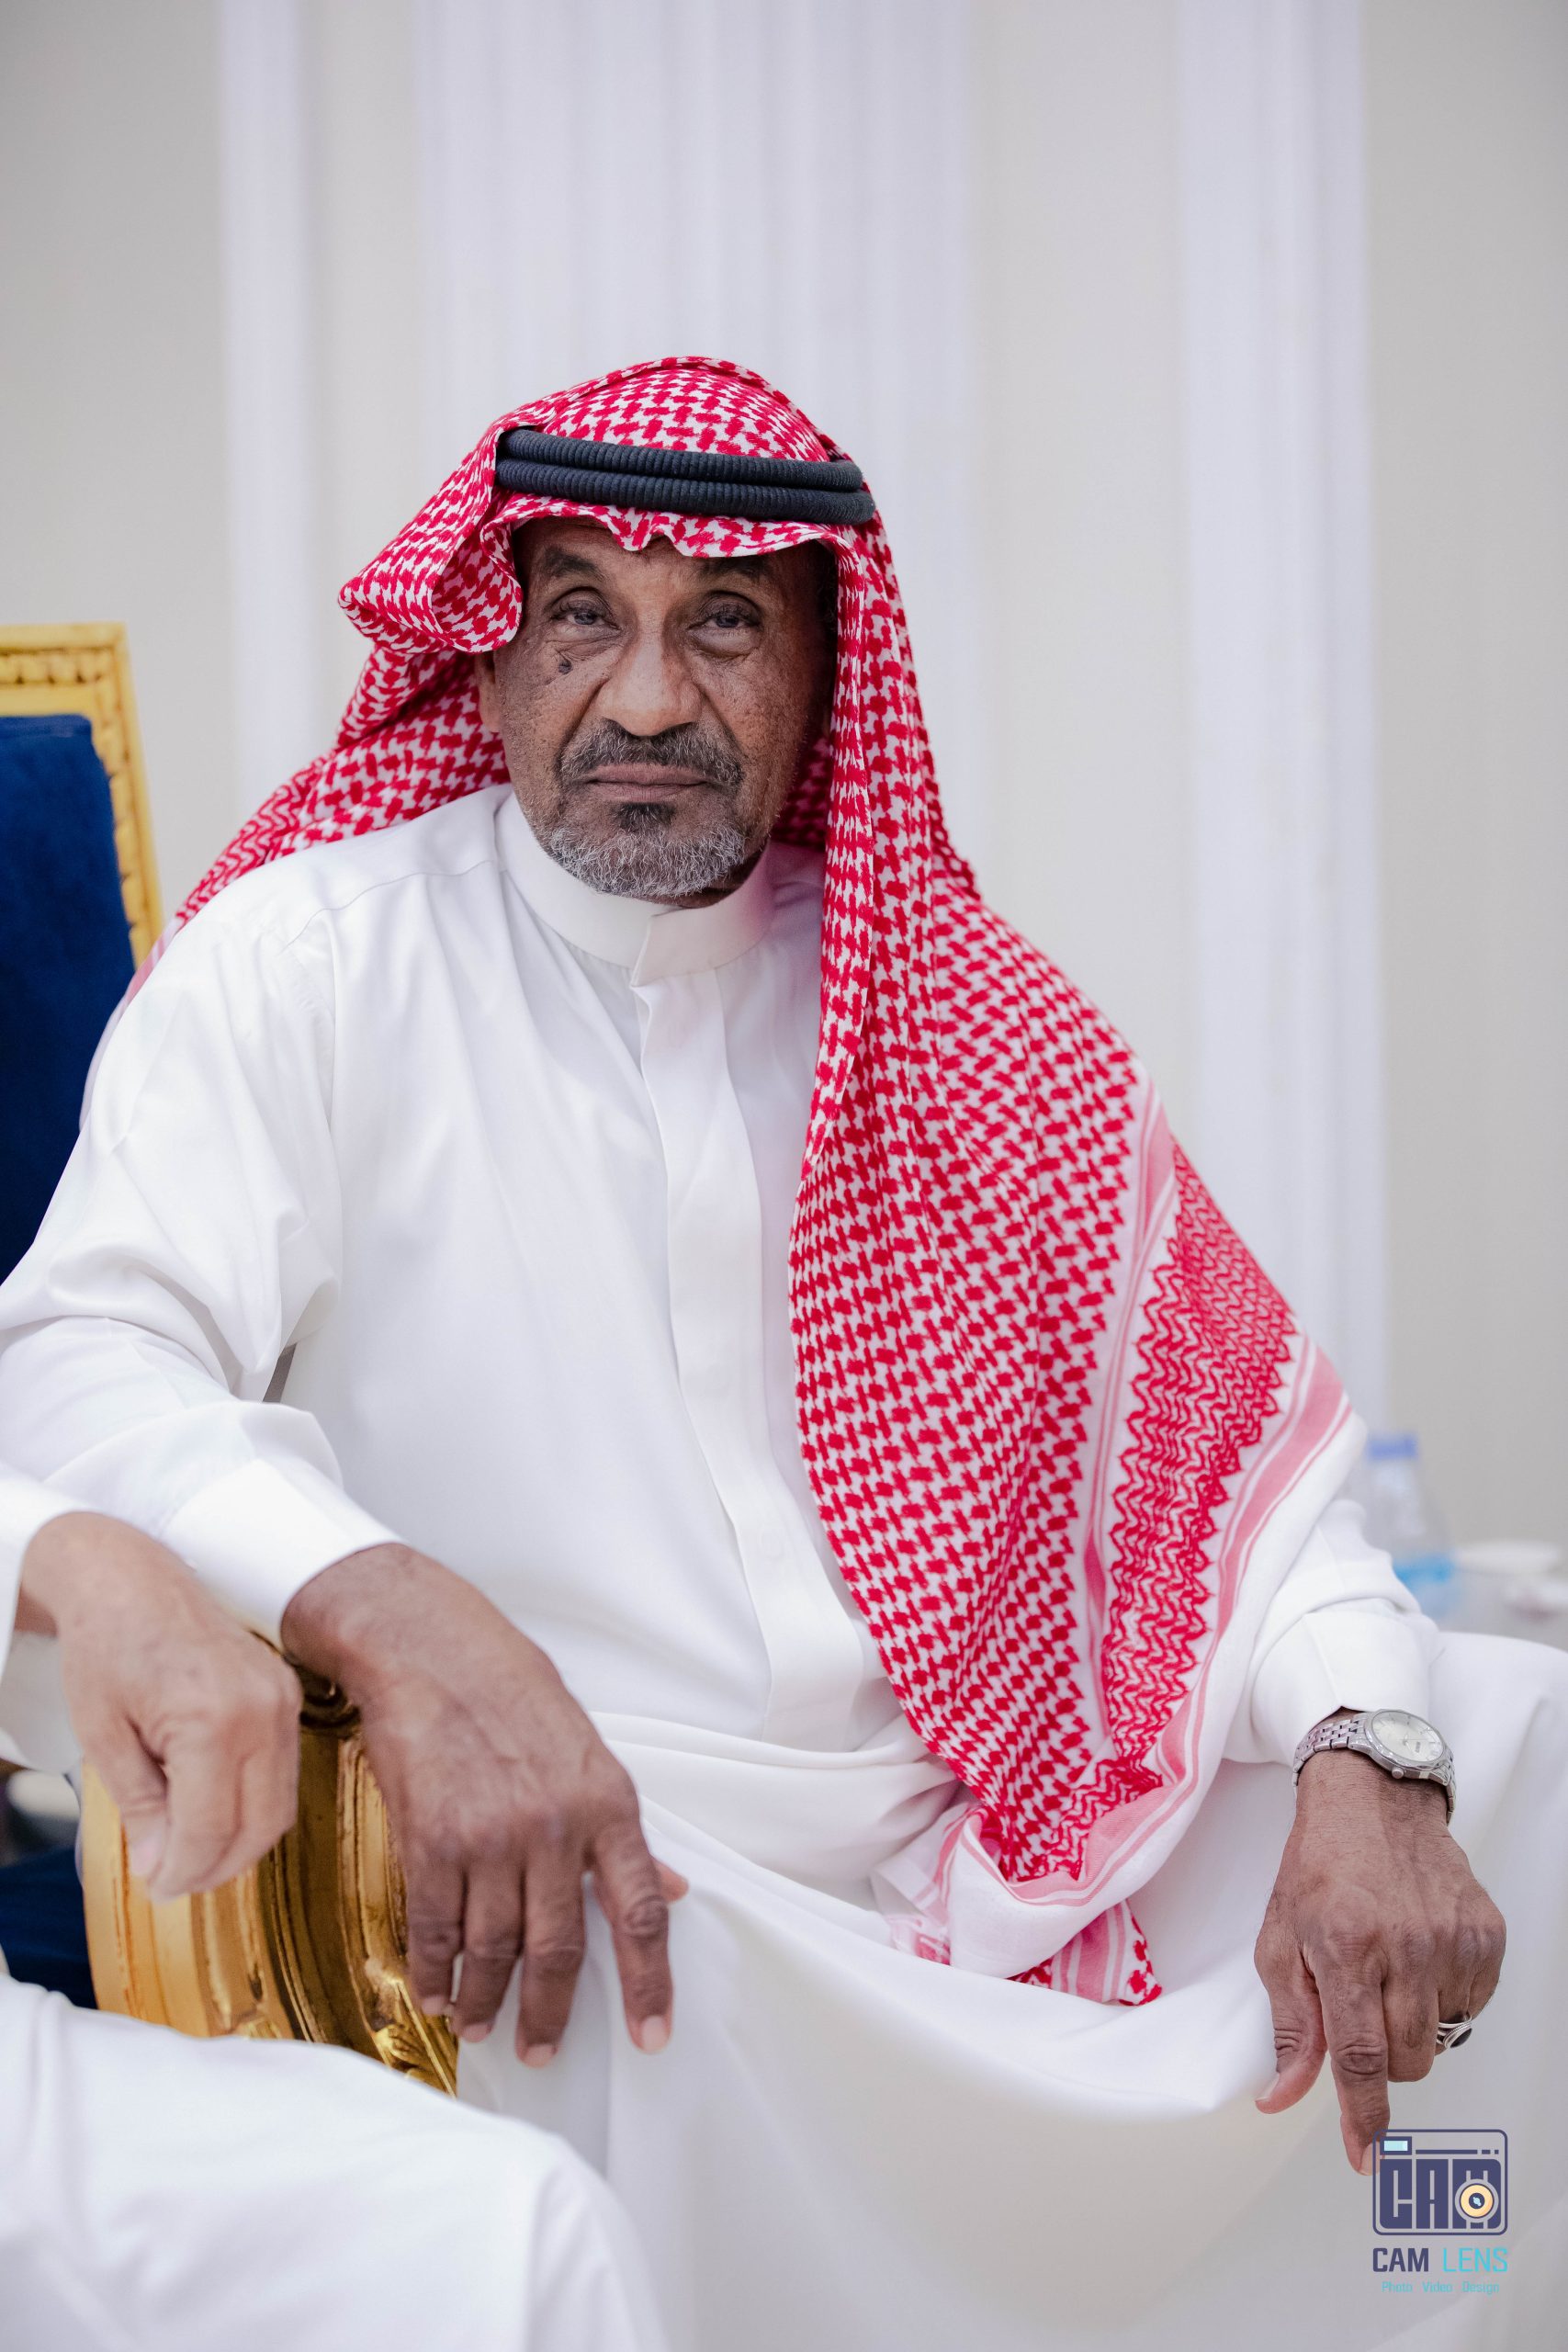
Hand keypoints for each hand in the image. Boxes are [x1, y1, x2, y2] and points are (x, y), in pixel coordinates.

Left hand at [20, 1512, 299, 1901]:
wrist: (132, 1580)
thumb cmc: (108, 1645)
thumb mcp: (105, 1737)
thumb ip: (140, 1807)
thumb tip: (160, 1866)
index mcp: (212, 1717)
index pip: (211, 1828)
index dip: (183, 1870)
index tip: (155, 1886)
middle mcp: (262, 1709)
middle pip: (258, 1825)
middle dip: (215, 1866)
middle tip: (171, 1881)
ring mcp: (282, 1699)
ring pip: (280, 1806)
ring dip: (238, 1843)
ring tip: (190, 1853)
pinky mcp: (287, 1694)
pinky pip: (283, 1773)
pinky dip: (253, 1807)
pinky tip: (213, 1814)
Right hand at [281, 1544, 685, 2066]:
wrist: (433, 1649)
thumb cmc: (515, 1693)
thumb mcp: (590, 1751)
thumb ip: (622, 1830)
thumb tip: (670, 1889)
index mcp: (608, 1804)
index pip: (641, 1912)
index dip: (650, 1983)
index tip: (652, 2036)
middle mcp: (554, 1827)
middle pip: (561, 1948)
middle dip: (551, 2013)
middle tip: (541, 2050)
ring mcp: (490, 1836)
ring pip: (494, 1948)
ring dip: (488, 1999)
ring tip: (484, 2025)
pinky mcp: (431, 1838)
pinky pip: (437, 1926)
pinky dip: (436, 1968)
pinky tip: (438, 1989)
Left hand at [1254, 1732, 1505, 2170]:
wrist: (1373, 1799)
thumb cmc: (1320, 1866)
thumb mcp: (1280, 1940)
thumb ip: (1290, 2026)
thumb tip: (1282, 2096)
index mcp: (1347, 1948)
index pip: (1362, 2057)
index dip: (1364, 2116)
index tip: (1366, 2156)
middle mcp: (1406, 1946)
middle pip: (1406, 2059)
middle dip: (1379, 2056)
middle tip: (1359, 2009)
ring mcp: (1452, 1940)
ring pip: (1439, 2038)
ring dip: (1410, 2025)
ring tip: (1387, 1973)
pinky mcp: (1486, 1933)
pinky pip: (1471, 2004)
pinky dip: (1443, 1998)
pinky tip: (1418, 1958)